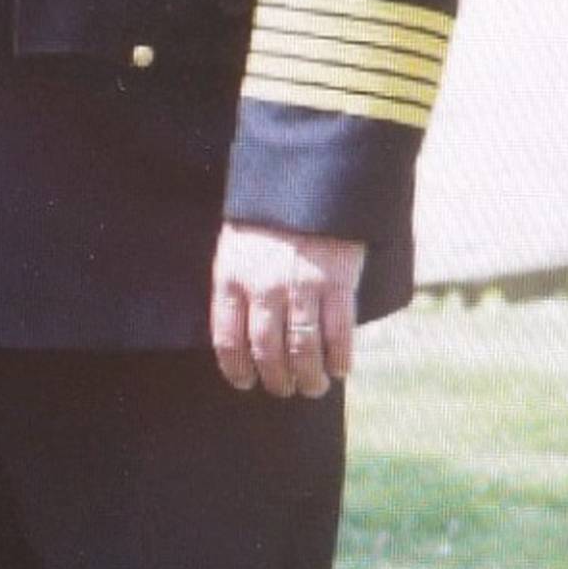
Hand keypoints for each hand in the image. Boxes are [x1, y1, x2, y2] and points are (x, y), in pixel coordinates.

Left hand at [210, 226, 363, 398]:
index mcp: (232, 277)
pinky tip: (339, 369)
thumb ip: (237, 285)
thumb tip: (240, 333)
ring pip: (303, 350)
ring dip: (308, 378)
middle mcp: (263, 287)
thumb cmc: (269, 214)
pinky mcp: (337, 282)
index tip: (244, 382)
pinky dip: (339, 359)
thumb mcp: (236, 244)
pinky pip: (338, 334)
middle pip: (266, 351)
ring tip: (312, 387)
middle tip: (284, 389)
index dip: (236, 369)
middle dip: (276, 379)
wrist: (310, 180)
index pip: (228, 339)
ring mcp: (301, 286)